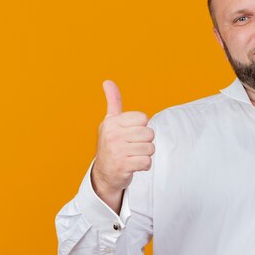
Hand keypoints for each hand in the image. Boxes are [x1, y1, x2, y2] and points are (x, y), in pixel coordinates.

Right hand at [91, 80, 154, 209]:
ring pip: (150, 148)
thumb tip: (108, 81)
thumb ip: (113, 102)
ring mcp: (117, 151)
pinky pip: (147, 162)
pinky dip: (144, 166)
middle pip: (149, 134)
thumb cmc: (111, 144)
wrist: (103, 173)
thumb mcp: (110, 121)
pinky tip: (133, 165)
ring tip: (132, 156)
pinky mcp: (123, 166)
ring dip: (145, 154)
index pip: (143, 118)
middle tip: (132, 147)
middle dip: (145, 142)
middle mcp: (113, 135)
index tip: (130, 133)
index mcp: (112, 122)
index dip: (141, 127)